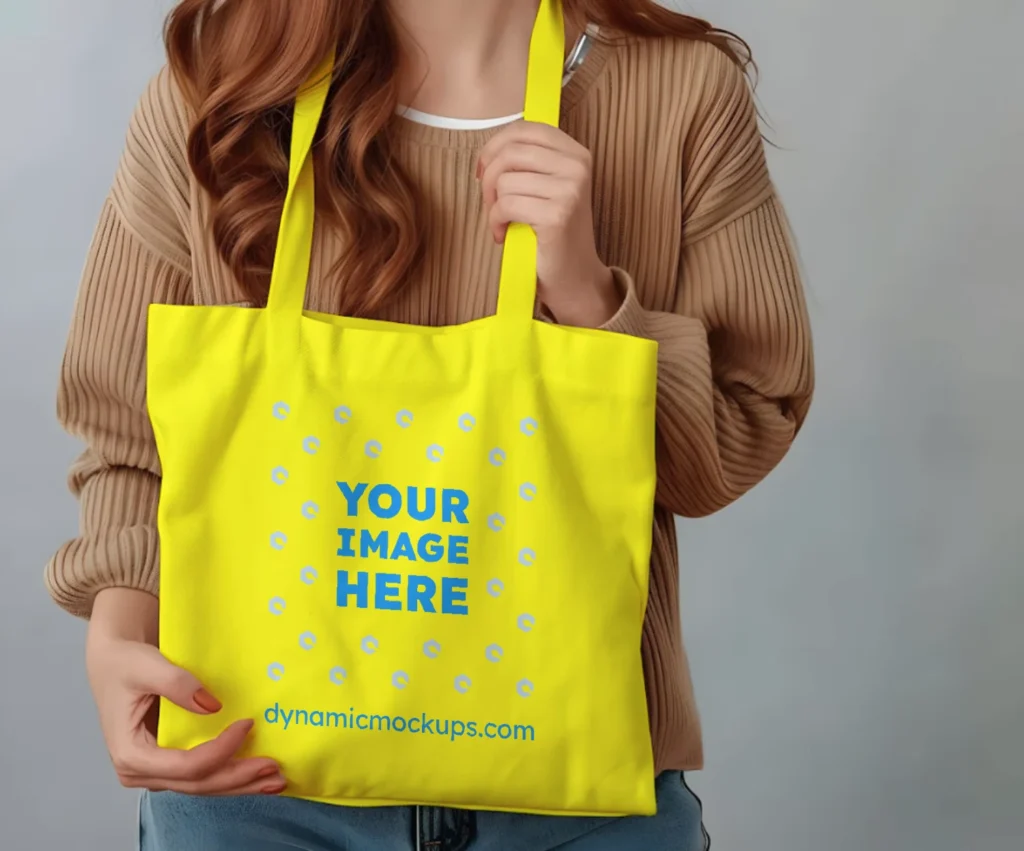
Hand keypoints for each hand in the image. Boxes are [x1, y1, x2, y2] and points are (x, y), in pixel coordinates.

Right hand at [86, 589, 285, 795]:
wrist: (114, 663)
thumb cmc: (125, 663)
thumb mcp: (146, 665)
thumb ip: (177, 684)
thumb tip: (211, 706)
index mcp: (130, 753)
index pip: (186, 765)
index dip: (220, 750)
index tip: (248, 724)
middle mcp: (141, 771)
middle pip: (198, 784)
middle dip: (239, 778)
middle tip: (275, 769)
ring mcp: (156, 771)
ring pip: (202, 786)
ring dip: (240, 784)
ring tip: (276, 780)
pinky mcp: (168, 764)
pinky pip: (202, 776)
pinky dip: (230, 775)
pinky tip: (256, 775)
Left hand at [477, 121, 620, 326]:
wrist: (574, 277)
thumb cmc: (553, 234)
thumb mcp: (547, 187)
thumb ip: (528, 163)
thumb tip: (489, 152)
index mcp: (576, 153)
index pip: (524, 129)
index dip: (495, 146)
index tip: (484, 171)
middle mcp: (577, 167)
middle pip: (510, 152)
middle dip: (489, 178)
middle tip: (490, 202)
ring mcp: (570, 190)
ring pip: (505, 180)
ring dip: (492, 205)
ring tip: (501, 222)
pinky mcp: (557, 215)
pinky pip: (506, 205)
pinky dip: (496, 221)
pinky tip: (503, 234)